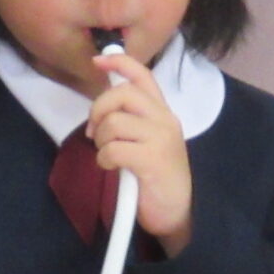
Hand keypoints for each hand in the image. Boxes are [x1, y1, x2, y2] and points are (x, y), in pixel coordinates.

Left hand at [89, 52, 193, 253]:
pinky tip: (113, 168)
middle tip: (95, 132)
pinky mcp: (152, 159)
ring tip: (109, 155)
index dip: (119, 62)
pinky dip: (104, 159)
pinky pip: (113, 149)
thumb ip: (133, 120)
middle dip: (98, 110)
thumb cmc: (158, 178)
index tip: (98, 60)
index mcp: (163, 113)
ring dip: (101, 141)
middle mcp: (165, 120)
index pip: (144, 76)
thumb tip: (103, 106)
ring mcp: (161, 139)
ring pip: (113, 122)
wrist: (178, 212)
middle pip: (121, 94)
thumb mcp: (149, 141)